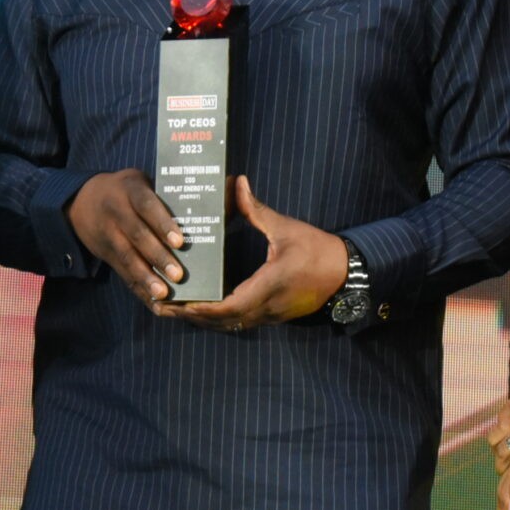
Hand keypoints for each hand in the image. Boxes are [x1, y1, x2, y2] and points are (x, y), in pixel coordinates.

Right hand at [65, 169, 186, 303]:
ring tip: (163, 294)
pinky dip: (139, 289)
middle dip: (158, 257)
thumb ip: (164, 197)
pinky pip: (123, 272)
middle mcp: (116, 211)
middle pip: (138, 235)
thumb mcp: (140, 182)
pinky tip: (154, 302)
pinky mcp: (106, 254)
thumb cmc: (126, 191)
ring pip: (127, 257)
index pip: (146, 205)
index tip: (180, 242)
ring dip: (146, 278)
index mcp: (129, 189)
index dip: (163, 223)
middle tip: (178, 275)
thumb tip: (202, 217)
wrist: (82, 201)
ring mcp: (108, 234)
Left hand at [163, 177, 349, 332]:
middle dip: (192, 316)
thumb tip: (237, 183)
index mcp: (269, 284)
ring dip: (202, 321)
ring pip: (230, 325)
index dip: (203, 308)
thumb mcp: (286, 228)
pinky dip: (217, 319)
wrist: (346, 274)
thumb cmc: (317, 249)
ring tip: (174, 310)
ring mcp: (270, 315)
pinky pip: (240, 322)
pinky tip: (201, 310)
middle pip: (223, 321)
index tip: (180, 302)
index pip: (230, 306)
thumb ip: (257, 210)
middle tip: (162, 307)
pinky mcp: (273, 315)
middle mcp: (267, 306)